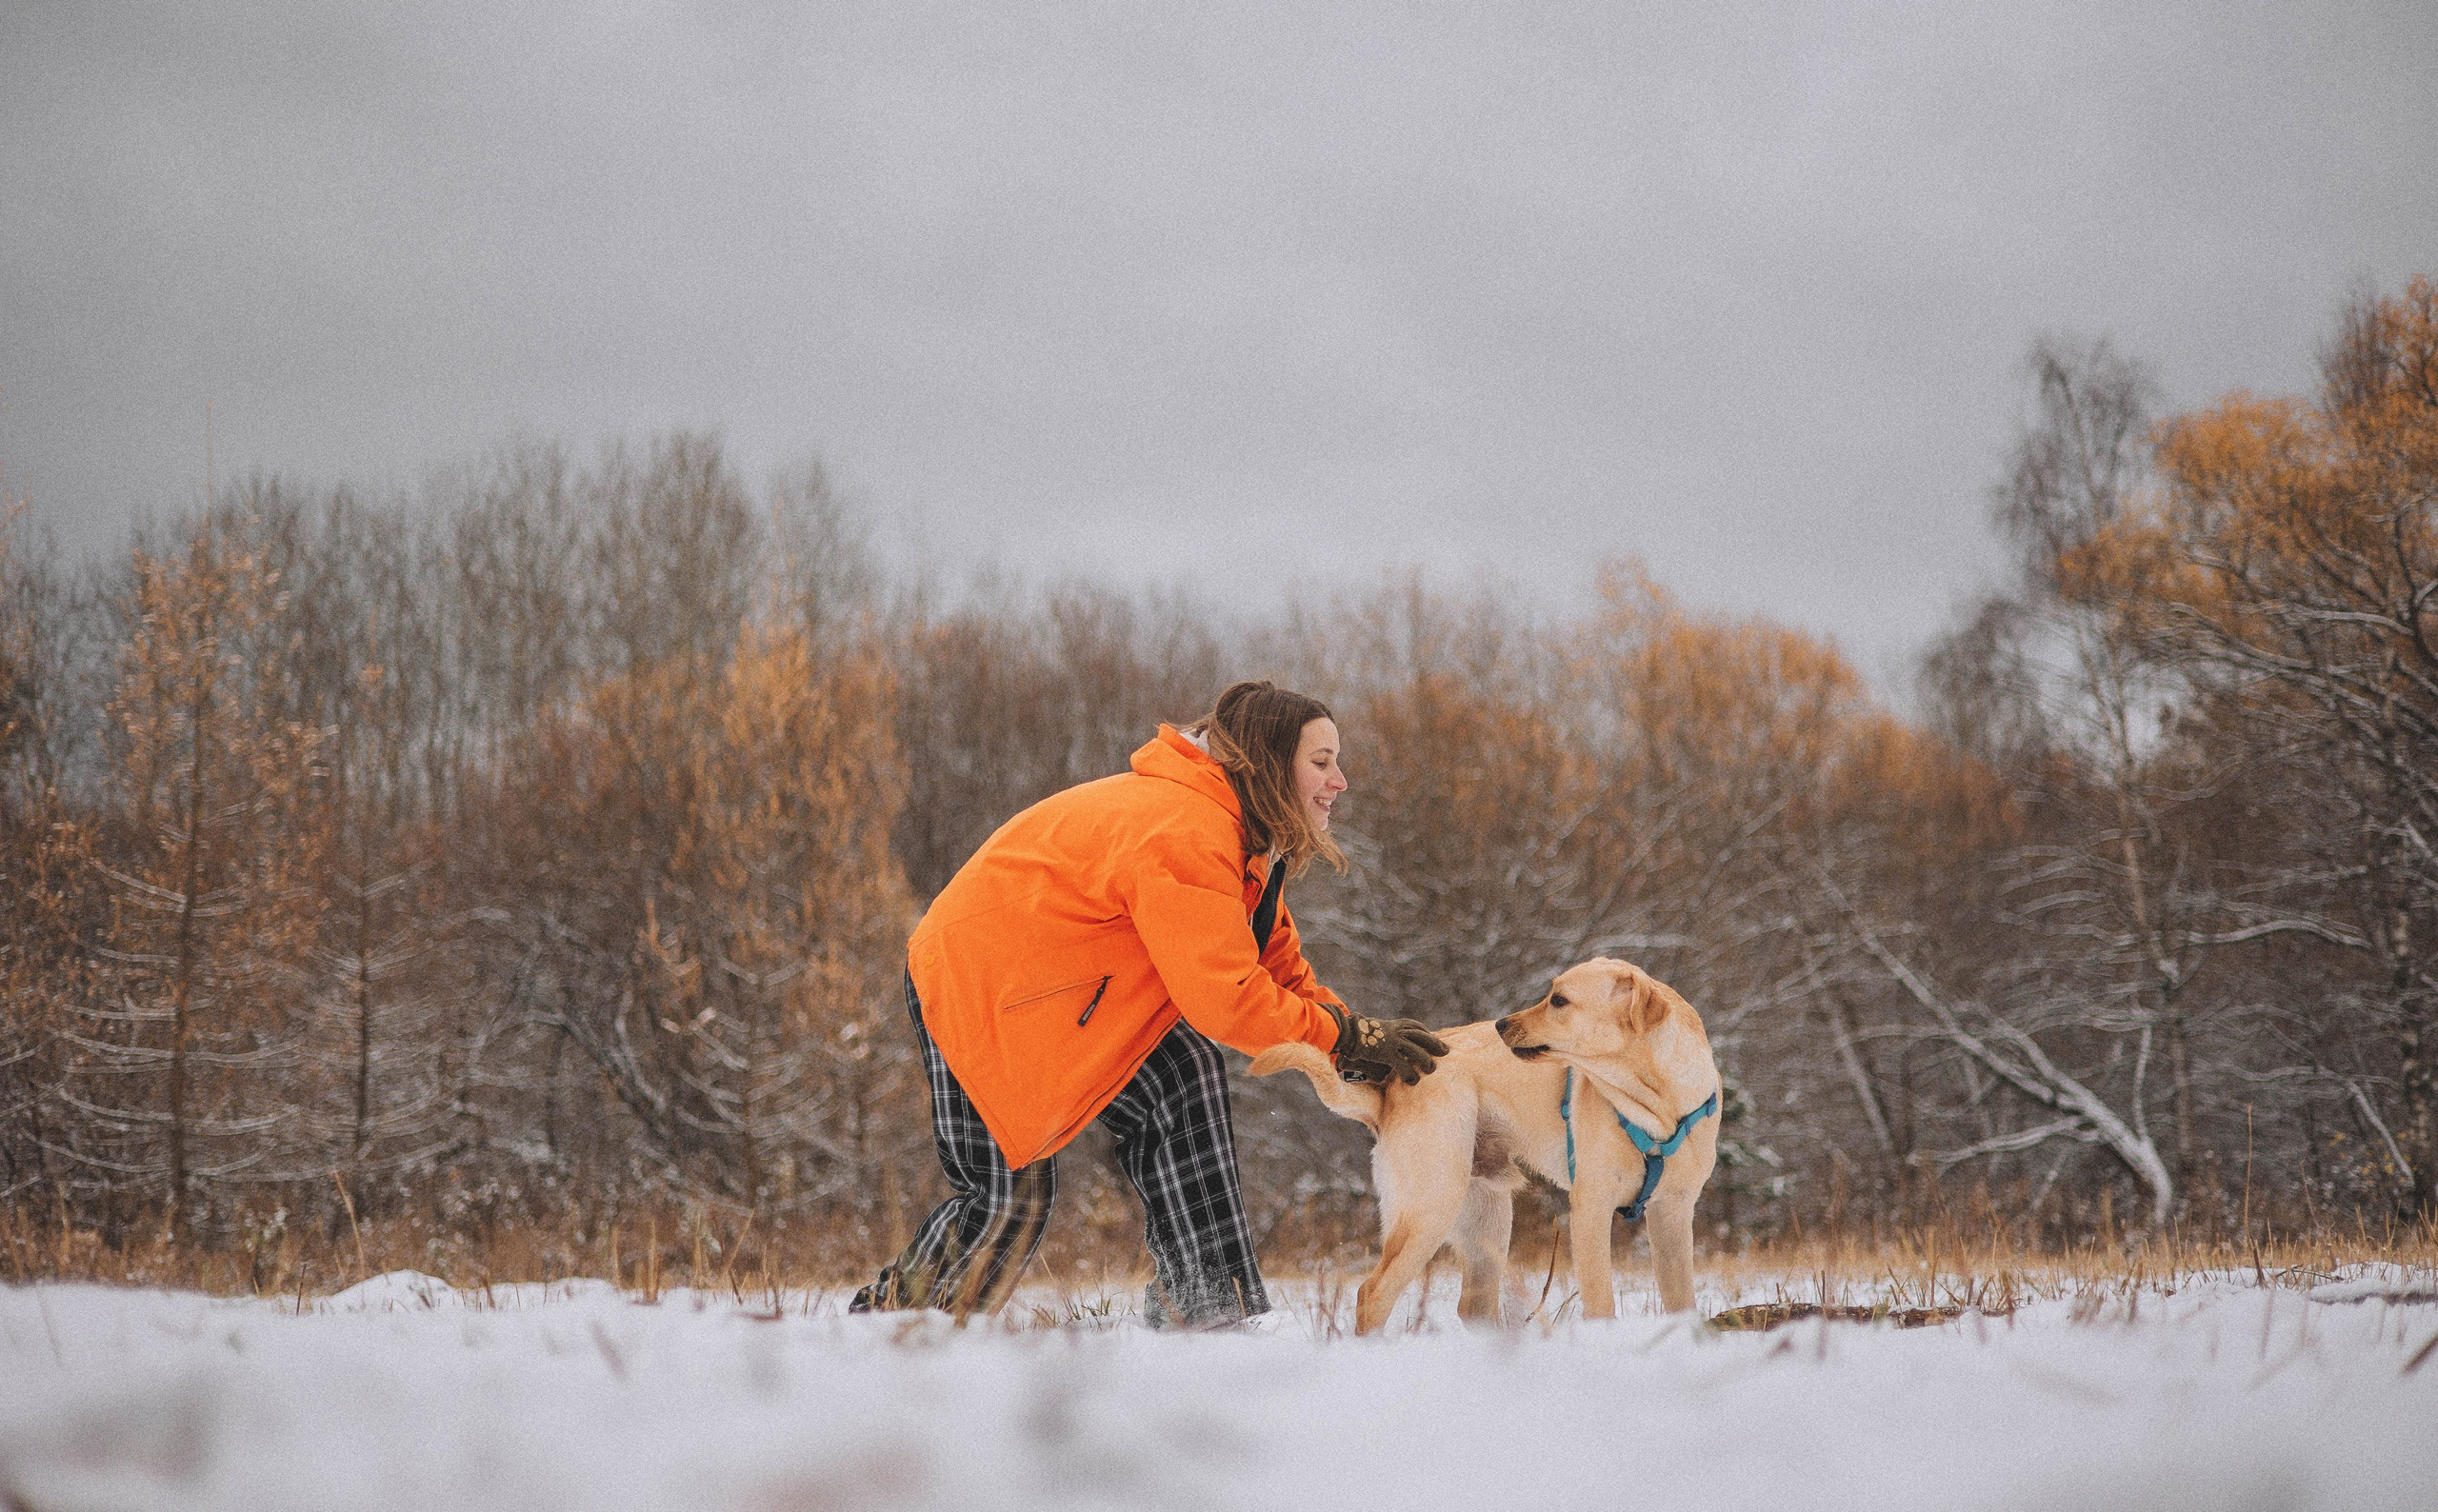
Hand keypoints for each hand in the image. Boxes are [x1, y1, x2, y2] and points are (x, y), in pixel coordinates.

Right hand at [1322, 1003, 1448, 1085]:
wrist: (1345, 1032)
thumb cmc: (1355, 1033)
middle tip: (1446, 1051)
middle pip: (1422, 1036)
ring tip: (1432, 1069)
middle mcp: (1396, 1031)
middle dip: (1435, 1043)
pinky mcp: (1387, 1053)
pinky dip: (1410, 1075)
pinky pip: (1403, 1065)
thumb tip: (1384, 1049)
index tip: (1433, 1040)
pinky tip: (1413, 1081)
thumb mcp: (1373, 1032)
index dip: (1427, 1034)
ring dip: (1426, 1060)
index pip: (1416, 1027)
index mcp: (1393, 1024)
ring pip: (1417, 1051)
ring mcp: (1392, 1041)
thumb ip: (1382, 1039)